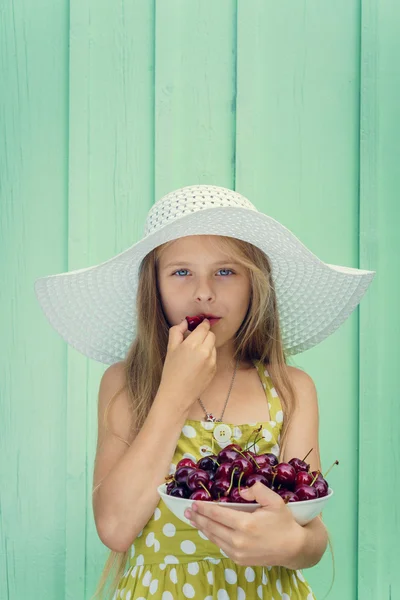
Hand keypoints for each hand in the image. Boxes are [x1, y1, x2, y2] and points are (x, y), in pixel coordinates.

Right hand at [159, 318, 216, 412]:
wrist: (177, 394)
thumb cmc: (171, 371)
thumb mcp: (170, 348)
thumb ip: (177, 331)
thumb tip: (185, 322)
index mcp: (192, 344)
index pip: (204, 327)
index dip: (202, 324)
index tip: (200, 323)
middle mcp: (205, 351)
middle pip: (211, 335)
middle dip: (205, 334)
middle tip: (195, 339)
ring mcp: (211, 361)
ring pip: (213, 346)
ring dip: (207, 345)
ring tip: (194, 354)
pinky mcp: (214, 369)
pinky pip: (214, 357)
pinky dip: (208, 356)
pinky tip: (197, 364)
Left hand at [184, 481, 304, 567]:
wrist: (293, 548)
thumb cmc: (284, 522)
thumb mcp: (274, 501)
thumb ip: (257, 490)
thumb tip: (241, 491)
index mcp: (245, 524)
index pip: (218, 515)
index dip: (204, 508)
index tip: (194, 503)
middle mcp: (238, 540)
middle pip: (212, 527)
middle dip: (198, 518)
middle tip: (187, 511)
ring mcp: (238, 552)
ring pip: (214, 538)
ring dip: (202, 528)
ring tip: (193, 519)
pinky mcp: (239, 559)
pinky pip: (221, 546)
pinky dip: (213, 537)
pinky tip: (208, 530)